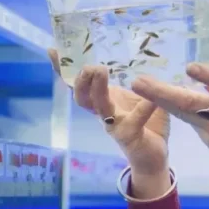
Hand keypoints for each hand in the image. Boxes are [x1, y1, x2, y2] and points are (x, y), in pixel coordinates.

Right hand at [48, 49, 169, 176]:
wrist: (154, 157)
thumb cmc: (147, 125)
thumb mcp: (142, 99)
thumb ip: (140, 83)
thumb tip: (142, 65)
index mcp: (105, 101)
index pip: (81, 85)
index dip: (65, 70)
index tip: (54, 51)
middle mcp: (105, 114)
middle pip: (82, 97)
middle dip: (81, 79)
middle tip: (90, 65)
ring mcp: (115, 126)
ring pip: (100, 107)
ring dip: (98, 89)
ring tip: (101, 71)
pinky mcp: (129, 136)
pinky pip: (133, 120)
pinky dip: (143, 107)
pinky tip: (152, 100)